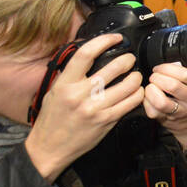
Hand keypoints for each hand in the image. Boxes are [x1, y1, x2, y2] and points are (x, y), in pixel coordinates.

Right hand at [24, 34, 144, 181]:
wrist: (48, 148)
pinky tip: (137, 92)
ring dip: (136, 77)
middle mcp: (80, 94)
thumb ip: (71, 75)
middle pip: (114, 68)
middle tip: (130, 59)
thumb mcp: (54, 91)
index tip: (116, 38)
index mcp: (65, 83)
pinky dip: (138, 94)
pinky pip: (131, 103)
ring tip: (136, 76)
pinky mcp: (107, 121)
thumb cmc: (52, 118)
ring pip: (128, 85)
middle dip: (128, 60)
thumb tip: (89, 56)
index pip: (86, 54)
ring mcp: (95, 108)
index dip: (104, 41)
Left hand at [144, 62, 186, 150]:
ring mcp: (180, 112)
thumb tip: (169, 59)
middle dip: (157, 77)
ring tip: (151, 87)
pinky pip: (152, 111)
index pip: (185, 74)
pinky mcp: (167, 120)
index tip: (160, 68)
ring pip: (161, 101)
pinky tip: (149, 97)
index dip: (167, 68)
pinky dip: (146, 102)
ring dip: (151, 90)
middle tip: (154, 76)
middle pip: (172, 86)